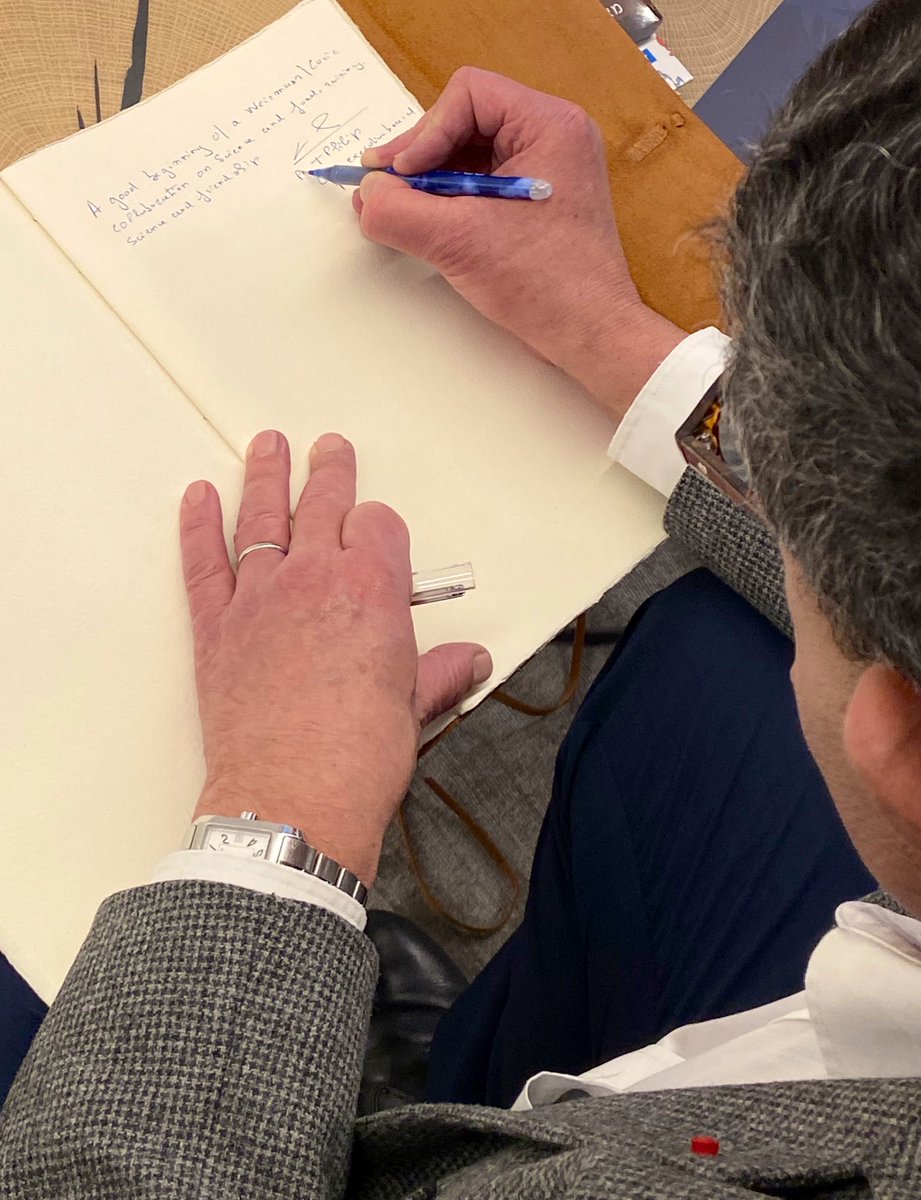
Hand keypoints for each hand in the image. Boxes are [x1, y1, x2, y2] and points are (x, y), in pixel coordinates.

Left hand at [180, 430, 491, 884]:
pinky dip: (198, 525)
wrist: (291, 800)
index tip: (379, 532)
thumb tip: (467, 661)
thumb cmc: (356, 758)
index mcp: (373, 591)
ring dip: (266, 475)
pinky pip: (204, 560)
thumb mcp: (415, 708)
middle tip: (329, 450)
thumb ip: (440, 672)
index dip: (381, 525)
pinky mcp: (217, 626)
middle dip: (329, 472)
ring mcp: (260, 597)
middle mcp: (315, 578)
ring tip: (268, 447)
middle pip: (322, 503)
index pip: (378, 525)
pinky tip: (199, 499)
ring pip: (262, 516)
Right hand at [356, 67, 682, 419]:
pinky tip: (428, 224)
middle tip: (385, 188)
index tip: (400, 175)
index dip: (424, 132)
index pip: (467, 95)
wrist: (591, 334)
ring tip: (401, 210)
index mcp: (549, 125)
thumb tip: (367, 194)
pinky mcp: (538, 202)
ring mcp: (549, 169)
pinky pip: (484, 182)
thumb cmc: (548, 286)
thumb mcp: (457, 241)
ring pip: (471, 153)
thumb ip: (399, 211)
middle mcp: (554, 137)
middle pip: (465, 120)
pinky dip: (451, 199)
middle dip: (421, 155)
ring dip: (431, 179)